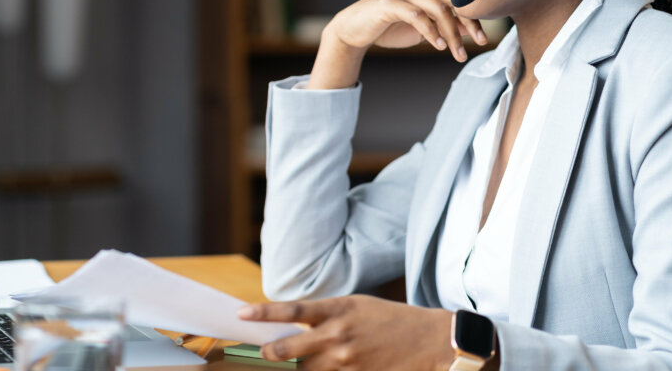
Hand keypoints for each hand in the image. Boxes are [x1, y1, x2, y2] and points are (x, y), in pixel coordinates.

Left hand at [238, 295, 455, 370]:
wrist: (430, 340)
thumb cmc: (390, 319)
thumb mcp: (356, 307)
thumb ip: (325, 316)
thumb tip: (293, 329)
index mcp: (338, 309)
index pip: (292, 309)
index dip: (263, 313)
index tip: (241, 314)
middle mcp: (338, 335)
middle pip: (289, 349)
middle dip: (270, 354)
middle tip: (261, 353)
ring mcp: (347, 361)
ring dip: (296, 370)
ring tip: (295, 365)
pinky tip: (326, 368)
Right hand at [308, 0, 486, 88]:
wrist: (354, 30)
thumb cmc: (388, 27)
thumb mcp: (422, 27)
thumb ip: (443, 24)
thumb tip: (471, 30)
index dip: (473, 16)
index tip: (483, 37)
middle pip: (452, 0)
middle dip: (468, 23)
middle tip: (478, 44)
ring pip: (438, 9)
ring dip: (451, 34)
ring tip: (456, 53)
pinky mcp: (390, 2)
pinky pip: (418, 16)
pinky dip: (431, 32)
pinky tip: (438, 45)